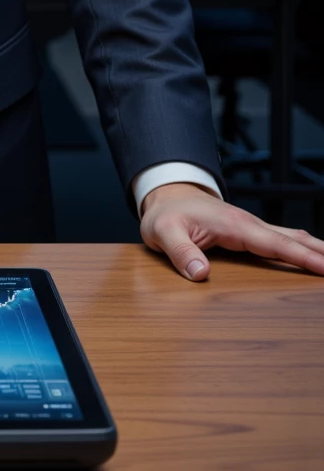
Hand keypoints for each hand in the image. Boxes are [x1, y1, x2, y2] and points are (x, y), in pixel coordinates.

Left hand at [140, 181, 323, 279]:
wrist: (166, 196)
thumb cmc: (165, 215)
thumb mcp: (162, 233)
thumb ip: (180, 252)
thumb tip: (200, 273)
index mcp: (233, 225)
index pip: (274, 244)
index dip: (301, 257)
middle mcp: (247, 223)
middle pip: (293, 239)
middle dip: (319, 253)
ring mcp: (250, 226)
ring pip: (291, 237)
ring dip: (315, 250)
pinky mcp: (248, 232)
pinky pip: (281, 240)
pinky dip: (300, 248)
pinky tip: (313, 256)